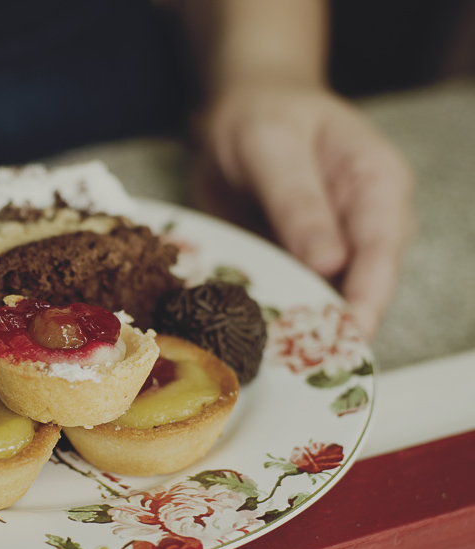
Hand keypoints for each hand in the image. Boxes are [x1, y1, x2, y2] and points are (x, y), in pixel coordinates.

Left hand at [190, 82, 414, 337]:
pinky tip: (256, 337)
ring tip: (278, 359)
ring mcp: (335, 245)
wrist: (240, 110)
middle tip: (305, 365)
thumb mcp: (272, 148)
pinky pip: (296, 293)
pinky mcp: (301, 260)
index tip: (347, 335)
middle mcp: (366, 222)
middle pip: (363, 285)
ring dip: (305, 327)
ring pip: (329, 297)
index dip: (367, 298)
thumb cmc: (262, 117)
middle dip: (337, 325)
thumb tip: (329, 264)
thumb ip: (298, 203)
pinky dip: (279, 314)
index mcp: (376, 185)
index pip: (382, 252)